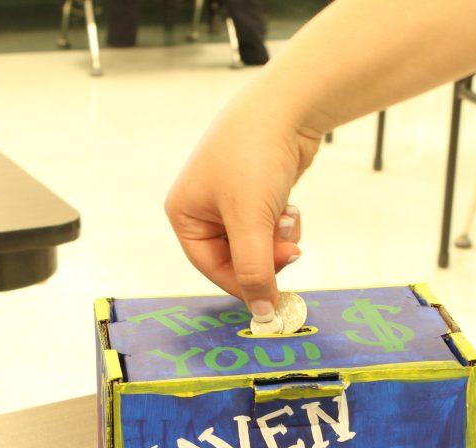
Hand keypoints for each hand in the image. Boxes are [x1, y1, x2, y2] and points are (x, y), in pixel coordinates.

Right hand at [165, 92, 321, 322]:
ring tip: (286, 216)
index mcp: (184, 213)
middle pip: (237, 257)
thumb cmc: (255, 157)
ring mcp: (230, 198)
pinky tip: (290, 205)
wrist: (289, 106)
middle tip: (290, 251)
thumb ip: (255, 272)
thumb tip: (262, 313)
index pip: (211, 267)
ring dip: (277, 239)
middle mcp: (203, 207)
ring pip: (257, 243)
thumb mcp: (250, 222)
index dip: (244, 283)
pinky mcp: (256, 192)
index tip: (273, 297)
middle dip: (265, 255)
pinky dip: (282, 223)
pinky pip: (268, 226)